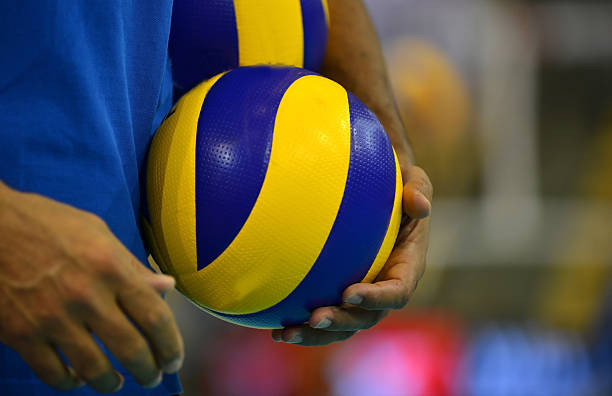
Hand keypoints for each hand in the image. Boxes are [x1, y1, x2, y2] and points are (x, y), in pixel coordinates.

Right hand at [0, 183, 183, 391]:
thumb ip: (132, 265)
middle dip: (148, 371)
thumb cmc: (47, 222)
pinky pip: (52, 373)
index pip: (155, 316)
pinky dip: (68, 383)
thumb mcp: (97, 232)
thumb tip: (166, 286)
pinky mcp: (20, 334)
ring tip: (117, 382)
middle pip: (131, 349)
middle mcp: (87, 296)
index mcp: (111, 267)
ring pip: (94, 369)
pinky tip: (76, 379)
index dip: (170, 344)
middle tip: (153, 376)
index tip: (174, 359)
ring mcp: (52, 318)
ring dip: (111, 383)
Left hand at [271, 165, 431, 345]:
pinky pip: (321, 315)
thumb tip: (420, 206)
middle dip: (341, 322)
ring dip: (314, 335)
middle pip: (365, 319)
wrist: (379, 192)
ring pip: (340, 326)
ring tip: (284, 334)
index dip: (375, 298)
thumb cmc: (396, 183)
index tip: (348, 292)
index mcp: (406, 268)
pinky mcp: (338, 294)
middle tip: (314, 318)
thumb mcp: (414, 177)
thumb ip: (418, 188)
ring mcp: (360, 296)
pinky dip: (299, 324)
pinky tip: (272, 327)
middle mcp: (384, 288)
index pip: (396, 292)